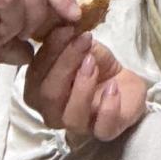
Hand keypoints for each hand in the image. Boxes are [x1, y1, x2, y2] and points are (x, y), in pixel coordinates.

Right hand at [24, 24, 150, 143]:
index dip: (49, 52)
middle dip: (64, 64)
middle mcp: (53, 113)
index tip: (67, 29)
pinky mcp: (105, 132)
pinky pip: (102, 127)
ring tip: (93, 62)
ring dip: (82, 85)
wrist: (125, 83)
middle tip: (83, 41)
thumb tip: (61, 27)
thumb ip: (67, 42)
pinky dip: (108, 106)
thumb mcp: (82, 48)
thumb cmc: (97, 66)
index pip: (35, 75)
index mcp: (40, 92)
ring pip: (71, 116)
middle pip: (48, 96)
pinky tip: (113, 86)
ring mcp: (79, 126)